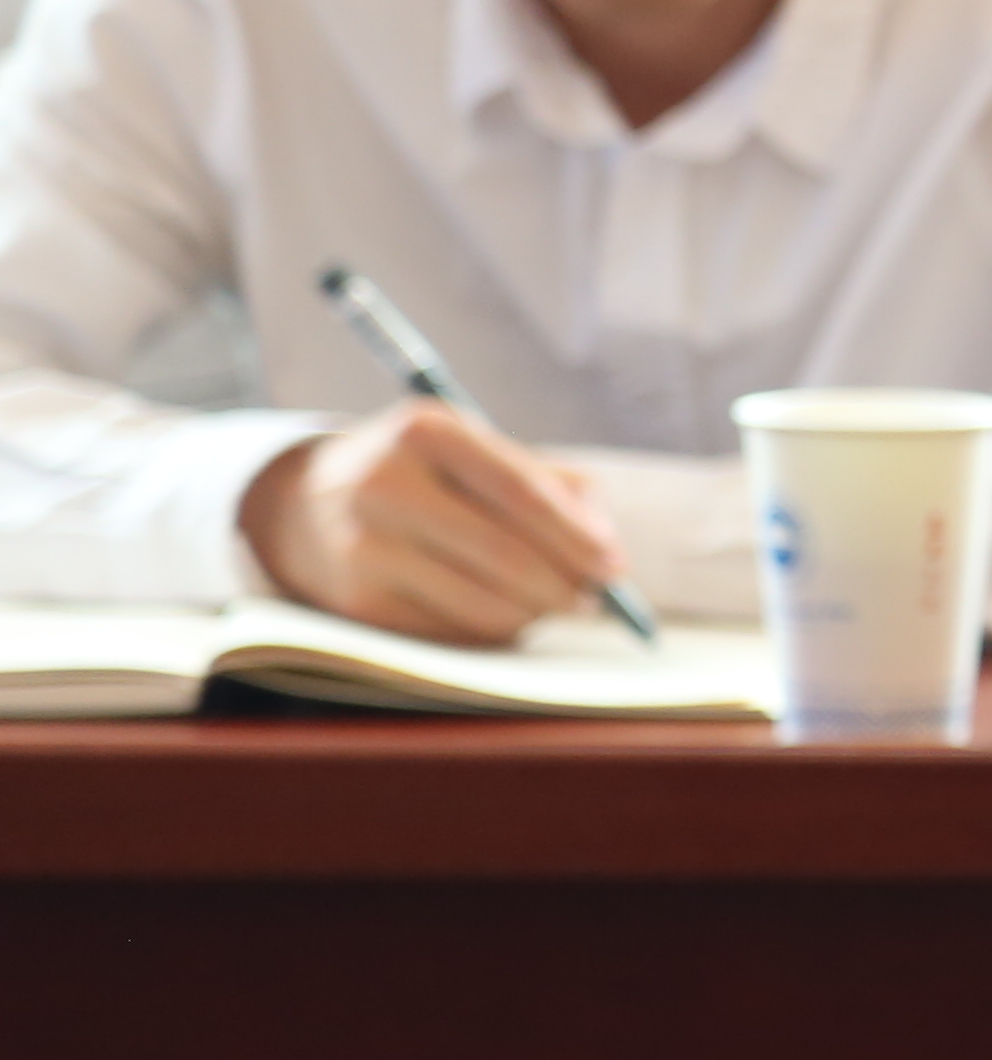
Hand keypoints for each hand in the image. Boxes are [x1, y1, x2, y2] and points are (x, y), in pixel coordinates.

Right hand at [236, 402, 629, 640]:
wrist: (308, 504)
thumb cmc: (427, 475)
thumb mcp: (478, 452)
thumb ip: (556, 485)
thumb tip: (606, 549)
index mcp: (425, 430)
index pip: (519, 490)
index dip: (576, 535)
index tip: (616, 567)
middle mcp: (384, 483)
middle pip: (504, 554)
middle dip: (564, 585)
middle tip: (596, 602)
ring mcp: (363, 544)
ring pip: (483, 601)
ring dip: (535, 613)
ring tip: (553, 604)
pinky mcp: (357, 599)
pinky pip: (453, 629)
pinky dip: (493, 628)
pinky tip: (500, 612)